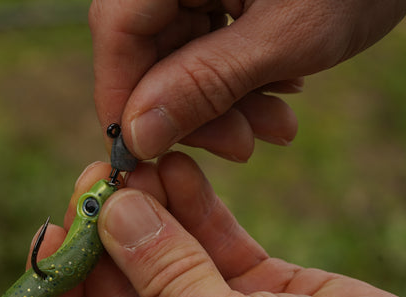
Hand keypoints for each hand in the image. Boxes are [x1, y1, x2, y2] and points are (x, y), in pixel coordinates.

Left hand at [30, 152, 405, 296]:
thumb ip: (166, 276)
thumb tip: (114, 213)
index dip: (56, 290)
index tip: (53, 232)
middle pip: (117, 291)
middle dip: (107, 233)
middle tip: (100, 177)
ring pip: (164, 259)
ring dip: (150, 211)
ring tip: (138, 162)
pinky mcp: (255, 292)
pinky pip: (211, 246)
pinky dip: (194, 209)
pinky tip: (175, 169)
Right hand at [90, 0, 405, 160]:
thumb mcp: (286, 36)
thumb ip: (204, 84)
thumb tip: (136, 136)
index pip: (119, 31)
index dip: (123, 99)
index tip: (142, 155)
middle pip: (149, 51)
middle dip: (192, 111)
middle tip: (238, 147)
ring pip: (180, 59)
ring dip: (223, 105)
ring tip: (275, 127)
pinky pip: (209, 51)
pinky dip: (239, 84)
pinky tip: (278, 96)